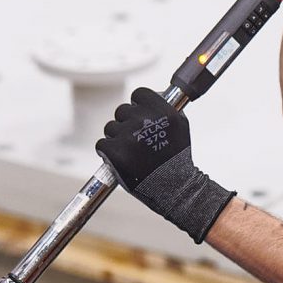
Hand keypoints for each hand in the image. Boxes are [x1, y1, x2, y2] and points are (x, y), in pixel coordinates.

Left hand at [96, 88, 235, 243]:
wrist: (175, 189)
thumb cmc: (178, 160)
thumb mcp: (181, 126)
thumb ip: (167, 108)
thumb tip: (154, 95)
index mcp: (162, 111)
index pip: (138, 94)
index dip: (138, 105)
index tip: (140, 116)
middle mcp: (145, 121)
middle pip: (122, 111)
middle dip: (126, 124)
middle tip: (136, 140)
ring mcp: (128, 137)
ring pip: (110, 128)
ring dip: (117, 139)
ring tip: (131, 154)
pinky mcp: (115, 154)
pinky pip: (102, 144)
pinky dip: (107, 153)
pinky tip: (120, 160)